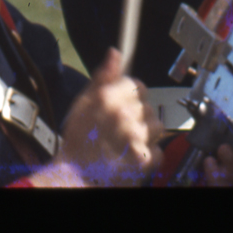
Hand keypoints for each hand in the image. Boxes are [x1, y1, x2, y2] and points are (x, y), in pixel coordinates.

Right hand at [47, 48, 163, 186]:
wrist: (75, 178)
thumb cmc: (77, 143)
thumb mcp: (82, 103)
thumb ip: (102, 77)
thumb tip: (115, 54)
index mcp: (108, 97)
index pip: (137, 84)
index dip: (131, 95)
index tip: (125, 104)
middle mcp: (124, 115)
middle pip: (148, 105)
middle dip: (138, 115)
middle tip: (122, 127)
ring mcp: (135, 138)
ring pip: (157, 126)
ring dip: (146, 134)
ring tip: (128, 142)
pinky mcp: (144, 160)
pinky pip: (158, 151)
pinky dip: (148, 155)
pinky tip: (131, 156)